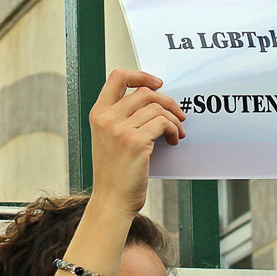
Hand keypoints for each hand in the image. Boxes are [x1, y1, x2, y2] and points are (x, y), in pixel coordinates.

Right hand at [89, 69, 185, 216]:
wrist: (112, 200)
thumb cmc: (115, 173)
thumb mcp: (108, 139)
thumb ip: (121, 118)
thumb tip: (152, 100)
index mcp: (98, 114)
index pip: (117, 77)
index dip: (140, 75)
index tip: (156, 83)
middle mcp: (106, 118)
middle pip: (144, 92)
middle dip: (167, 101)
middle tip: (178, 115)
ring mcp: (120, 129)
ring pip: (157, 108)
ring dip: (173, 119)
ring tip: (176, 132)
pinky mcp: (135, 142)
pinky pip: (163, 123)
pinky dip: (173, 130)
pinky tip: (173, 140)